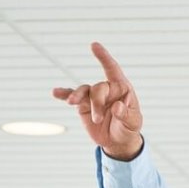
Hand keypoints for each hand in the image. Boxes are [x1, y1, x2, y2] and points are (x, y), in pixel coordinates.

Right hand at [51, 42, 143, 160]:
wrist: (117, 141)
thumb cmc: (129, 128)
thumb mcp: (133, 122)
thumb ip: (126, 114)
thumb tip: (117, 107)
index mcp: (122, 88)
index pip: (112, 69)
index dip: (104, 58)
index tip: (94, 45)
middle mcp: (107, 89)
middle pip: (98, 88)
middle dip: (96, 103)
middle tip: (97, 119)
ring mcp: (94, 97)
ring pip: (83, 91)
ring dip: (77, 96)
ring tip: (71, 102)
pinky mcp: (83, 106)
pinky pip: (73, 98)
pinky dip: (64, 94)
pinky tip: (55, 92)